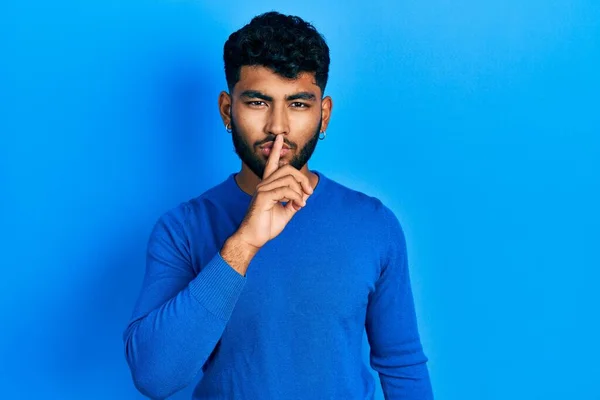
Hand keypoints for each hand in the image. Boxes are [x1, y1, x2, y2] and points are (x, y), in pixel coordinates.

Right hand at [235, 134, 313, 249]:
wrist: (253, 239)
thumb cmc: (266, 226)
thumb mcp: (285, 213)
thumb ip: (293, 202)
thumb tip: (304, 197)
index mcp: (268, 186)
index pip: (272, 164)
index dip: (276, 150)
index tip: (280, 138)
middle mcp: (264, 184)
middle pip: (287, 169)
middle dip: (302, 179)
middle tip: (309, 193)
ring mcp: (263, 189)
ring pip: (289, 179)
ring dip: (300, 192)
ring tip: (301, 204)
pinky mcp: (263, 196)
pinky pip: (286, 190)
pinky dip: (296, 197)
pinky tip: (297, 206)